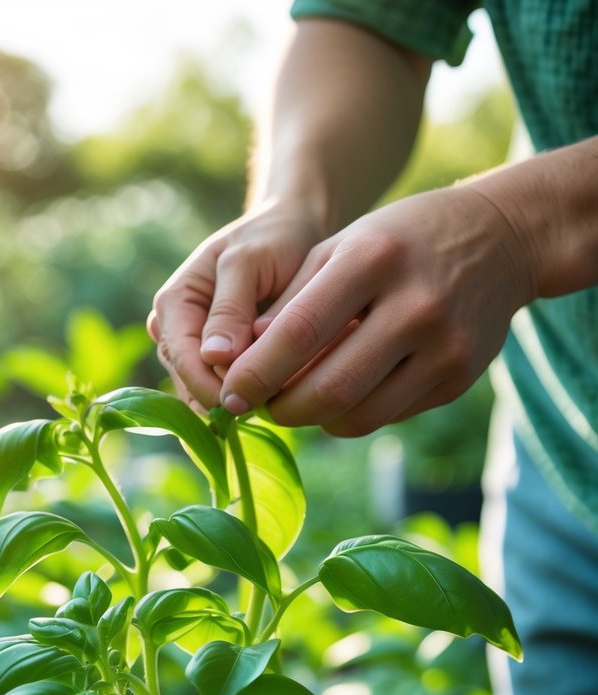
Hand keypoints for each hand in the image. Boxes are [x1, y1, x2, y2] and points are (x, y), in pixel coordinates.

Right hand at [147, 201, 326, 410]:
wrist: (291, 230)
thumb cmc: (271, 238)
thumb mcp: (250, 263)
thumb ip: (230, 309)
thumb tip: (213, 357)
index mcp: (174, 302)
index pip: (182, 359)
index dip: (210, 387)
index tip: (247, 403)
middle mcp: (173, 327)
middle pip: (189, 381)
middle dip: (223, 395)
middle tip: (269, 403)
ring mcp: (191, 345)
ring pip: (202, 391)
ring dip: (234, 398)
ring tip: (273, 397)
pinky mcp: (213, 358)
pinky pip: (220, 388)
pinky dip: (243, 393)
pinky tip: (271, 394)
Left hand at [218, 183, 537, 434]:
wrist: (500, 239)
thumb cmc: (399, 241)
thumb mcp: (342, 245)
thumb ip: (291, 301)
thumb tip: (241, 360)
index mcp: (374, 259)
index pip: (300, 333)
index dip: (257, 373)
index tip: (230, 394)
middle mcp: (416, 305)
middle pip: (330, 388)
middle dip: (283, 409)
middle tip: (260, 408)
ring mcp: (445, 347)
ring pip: (359, 415)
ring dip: (315, 420)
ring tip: (296, 403)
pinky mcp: (460, 377)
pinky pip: (389, 415)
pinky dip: (352, 414)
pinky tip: (341, 395)